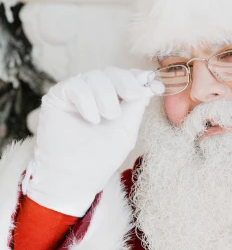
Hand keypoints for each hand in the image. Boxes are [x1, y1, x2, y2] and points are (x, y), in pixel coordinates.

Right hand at [22, 67, 163, 215]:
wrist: (76, 177)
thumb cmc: (101, 157)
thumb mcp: (127, 130)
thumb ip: (136, 108)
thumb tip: (148, 86)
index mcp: (113, 98)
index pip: (126, 77)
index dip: (141, 78)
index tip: (157, 86)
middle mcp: (94, 92)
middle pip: (112, 72)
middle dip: (126, 82)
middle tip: (133, 96)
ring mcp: (76, 93)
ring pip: (95, 76)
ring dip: (106, 95)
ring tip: (110, 117)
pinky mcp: (57, 96)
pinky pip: (75, 86)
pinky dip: (87, 100)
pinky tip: (92, 118)